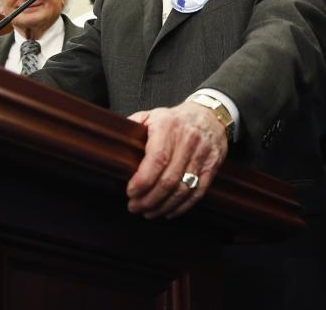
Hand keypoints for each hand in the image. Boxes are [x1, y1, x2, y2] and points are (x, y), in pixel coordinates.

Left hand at [126, 101, 228, 218]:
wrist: (210, 114)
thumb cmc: (174, 119)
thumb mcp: (152, 116)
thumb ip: (132, 129)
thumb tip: (112, 147)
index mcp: (168, 126)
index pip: (157, 159)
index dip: (143, 181)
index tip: (130, 192)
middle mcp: (188, 139)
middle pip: (169, 179)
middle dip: (149, 199)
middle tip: (135, 207)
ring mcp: (203, 153)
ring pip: (183, 188)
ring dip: (164, 206)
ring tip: (149, 212)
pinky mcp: (213, 164)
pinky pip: (199, 191)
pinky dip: (183, 206)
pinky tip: (170, 211)